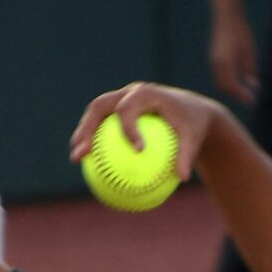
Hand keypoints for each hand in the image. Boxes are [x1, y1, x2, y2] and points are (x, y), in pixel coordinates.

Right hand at [67, 84, 218, 182]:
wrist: (190, 110)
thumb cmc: (191, 124)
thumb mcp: (194, 137)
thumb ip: (187, 154)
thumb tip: (182, 178)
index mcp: (146, 93)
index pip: (130, 108)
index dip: (128, 127)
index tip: (136, 150)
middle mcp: (129, 93)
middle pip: (101, 106)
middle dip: (88, 127)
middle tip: (83, 150)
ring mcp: (120, 100)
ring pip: (95, 114)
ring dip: (83, 134)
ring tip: (77, 158)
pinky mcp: (117, 111)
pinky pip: (101, 126)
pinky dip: (94, 142)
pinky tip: (89, 166)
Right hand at [209, 4, 258, 104]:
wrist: (226, 15)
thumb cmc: (240, 31)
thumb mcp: (249, 50)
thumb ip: (250, 69)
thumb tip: (254, 87)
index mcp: (226, 62)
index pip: (233, 86)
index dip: (242, 96)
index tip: (253, 101)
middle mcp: (217, 64)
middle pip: (225, 88)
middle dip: (237, 96)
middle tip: (249, 100)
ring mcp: (213, 61)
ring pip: (220, 84)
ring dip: (231, 91)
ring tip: (244, 94)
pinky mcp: (214, 59)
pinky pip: (219, 77)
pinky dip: (227, 84)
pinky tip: (237, 83)